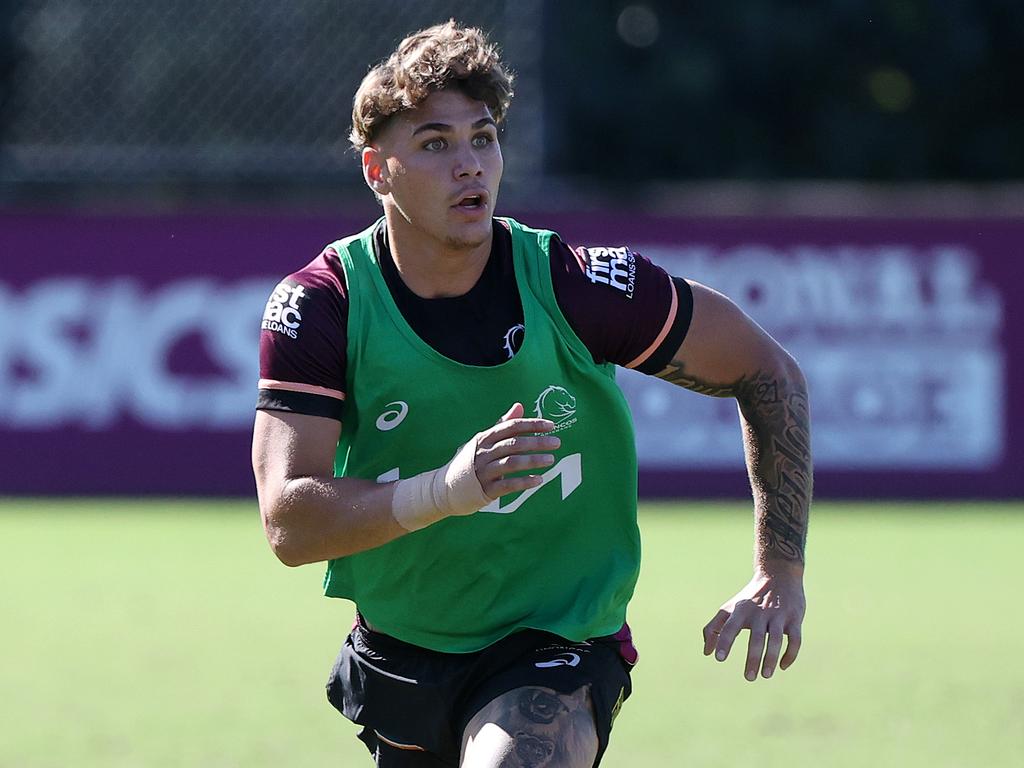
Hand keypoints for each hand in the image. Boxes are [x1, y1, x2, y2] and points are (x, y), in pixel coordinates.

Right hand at [471, 402, 559, 499]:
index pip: (511, 426)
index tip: (551, 425)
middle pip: (514, 443)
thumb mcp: (482, 440)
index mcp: (484, 438)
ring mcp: (483, 471)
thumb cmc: (469, 461)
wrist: (444, 487)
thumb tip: (519, 405)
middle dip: (537, 442)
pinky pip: (508, 485)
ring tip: (551, 459)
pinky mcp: (485, 489)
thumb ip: (502, 424)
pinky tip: (539, 480)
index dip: (532, 425)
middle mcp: (484, 452)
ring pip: (512, 463)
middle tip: (557, 442)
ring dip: (533, 460)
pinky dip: (524, 482)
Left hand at [702, 566, 804, 680]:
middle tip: (749, 678)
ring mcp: (778, 615)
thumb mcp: (730, 608)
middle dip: (753, 659)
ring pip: (776, 640)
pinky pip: (795, 639)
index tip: (719, 658)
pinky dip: (790, 654)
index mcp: (741, 610)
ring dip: (771, 659)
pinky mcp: (795, 618)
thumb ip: (715, 628)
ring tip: (765, 675)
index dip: (724, 642)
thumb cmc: (749, 597)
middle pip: (756, 638)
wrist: (778, 575)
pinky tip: (783, 666)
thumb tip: (707, 653)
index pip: (730, 627)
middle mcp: (759, 613)